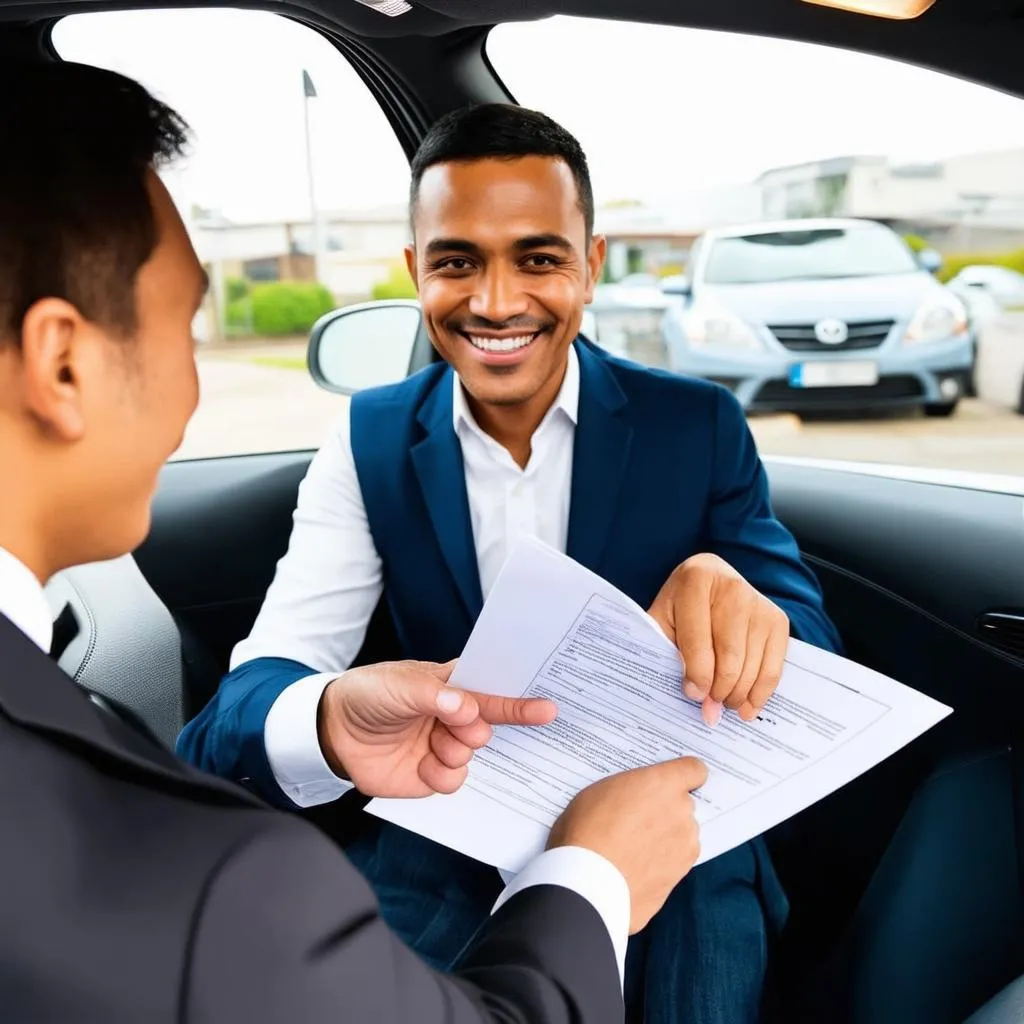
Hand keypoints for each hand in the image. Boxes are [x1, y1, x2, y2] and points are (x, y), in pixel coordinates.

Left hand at [317, 660, 556, 797]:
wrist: (332, 733)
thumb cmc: (368, 696)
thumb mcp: (398, 685)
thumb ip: (435, 696)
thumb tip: (467, 708)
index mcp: (452, 686)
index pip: (493, 690)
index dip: (520, 699)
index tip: (547, 708)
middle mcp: (454, 716)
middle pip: (488, 727)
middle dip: (474, 730)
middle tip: (454, 727)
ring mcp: (444, 745)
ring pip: (472, 756)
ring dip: (453, 752)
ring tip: (430, 744)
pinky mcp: (431, 774)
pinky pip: (454, 781)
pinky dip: (440, 776)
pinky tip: (422, 767)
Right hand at [547, 757, 707, 932]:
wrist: (587, 884)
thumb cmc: (586, 830)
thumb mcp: (599, 791)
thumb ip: (630, 791)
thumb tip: (633, 799)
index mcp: (662, 783)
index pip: (695, 769)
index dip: (684, 775)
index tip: (670, 782)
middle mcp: (681, 812)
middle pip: (683, 804)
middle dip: (665, 810)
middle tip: (635, 820)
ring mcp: (685, 846)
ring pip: (681, 835)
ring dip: (665, 838)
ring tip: (632, 849)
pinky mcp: (680, 876)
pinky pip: (675, 862)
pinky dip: (660, 864)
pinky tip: (635, 869)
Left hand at [648, 553, 788, 724]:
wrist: (710, 579)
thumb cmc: (681, 606)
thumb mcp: (663, 620)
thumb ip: (671, 654)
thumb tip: (699, 698)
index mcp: (696, 581)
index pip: (698, 642)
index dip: (697, 676)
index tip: (694, 695)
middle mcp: (732, 588)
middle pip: (730, 658)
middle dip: (719, 690)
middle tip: (710, 707)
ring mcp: (759, 604)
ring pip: (752, 666)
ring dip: (738, 694)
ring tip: (724, 704)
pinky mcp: (777, 619)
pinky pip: (773, 667)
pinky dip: (760, 692)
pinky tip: (748, 705)